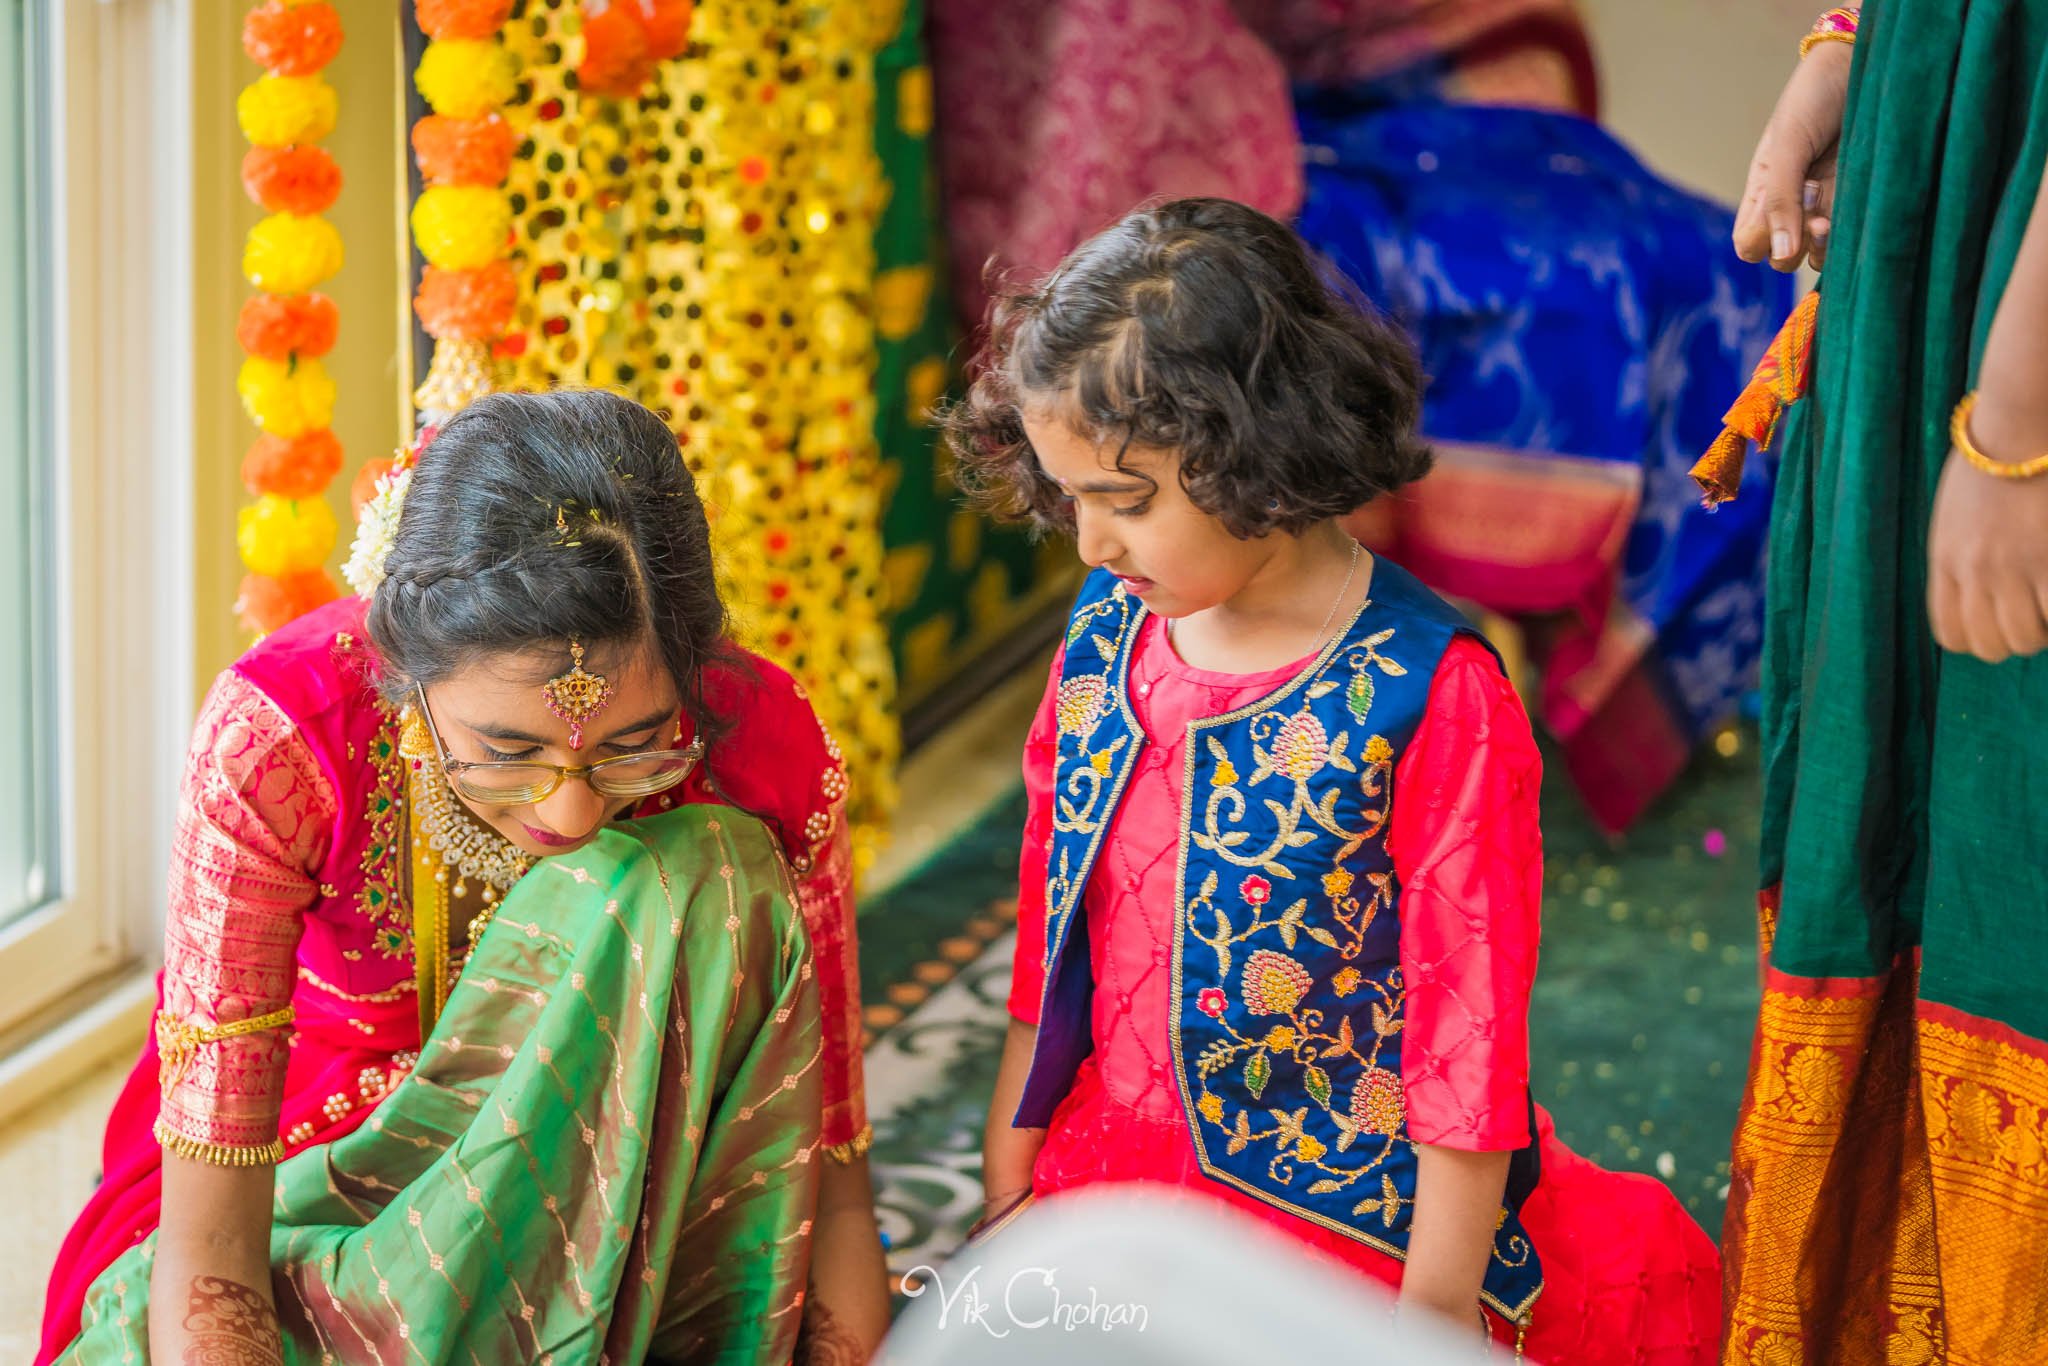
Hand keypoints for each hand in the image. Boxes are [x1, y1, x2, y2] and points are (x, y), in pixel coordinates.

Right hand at [1734, 43, 1852, 271]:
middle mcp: (1792, 204)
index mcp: (1763, 191)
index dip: (1761, 241)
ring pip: (1815, 255)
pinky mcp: (1858, 202)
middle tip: (1815, 213)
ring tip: (1830, 218)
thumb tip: (1782, 253)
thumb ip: (1780, 199)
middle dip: (1794, 246)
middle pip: (1780, 256)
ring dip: (1821, 247)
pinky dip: (1849, 237)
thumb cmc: (1813, 100)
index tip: (1780, 213)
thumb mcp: (1787, 146)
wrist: (1861, 67)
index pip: (1749, 242)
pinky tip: (1853, 210)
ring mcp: (1826, 206)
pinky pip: (1849, 239)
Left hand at [1928, 428, 2047, 661]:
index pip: (1951, 634)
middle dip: (2016, 640)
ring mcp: (2011, 566)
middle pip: (1990, 645)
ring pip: (2026, 639)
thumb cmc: (1993, 460)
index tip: (2001, 624)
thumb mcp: (1956, 514)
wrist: (2017, 426)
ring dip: (2045, 630)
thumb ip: (1962, 555)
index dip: (1980, 640)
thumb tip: (1980, 592)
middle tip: (2036, 615)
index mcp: (1945, 560)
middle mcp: (1972, 570)